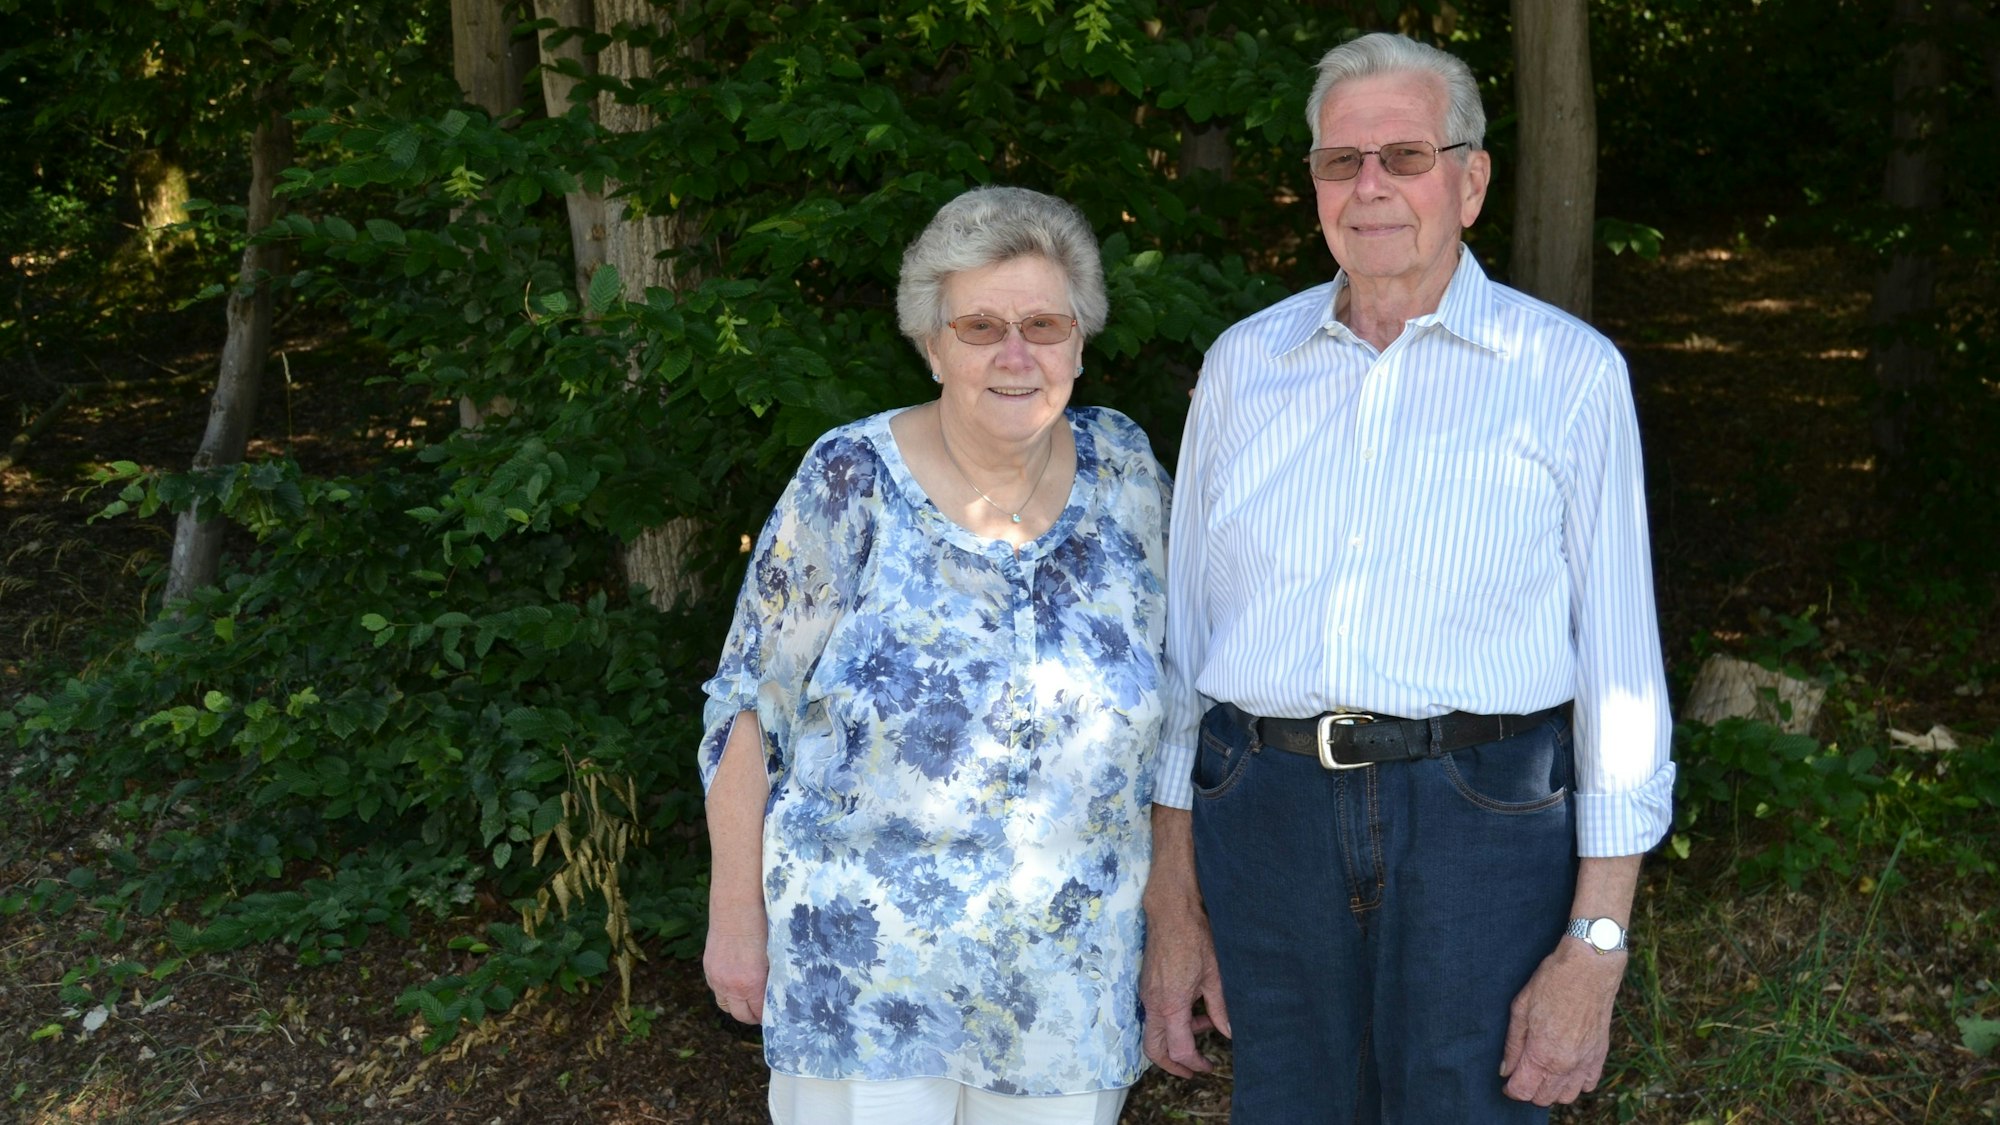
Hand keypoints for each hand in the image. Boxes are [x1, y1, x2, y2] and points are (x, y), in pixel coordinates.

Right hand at [703, 915, 767, 1024]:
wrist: (736, 905)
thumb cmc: (762, 925)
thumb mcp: (774, 954)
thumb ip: (774, 977)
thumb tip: (780, 991)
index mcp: (752, 983)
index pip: (759, 1013)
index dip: (768, 1015)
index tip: (775, 1013)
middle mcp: (731, 985)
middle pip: (741, 1015)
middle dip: (752, 1016)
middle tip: (762, 1011)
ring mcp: (717, 978)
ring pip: (725, 1005)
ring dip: (737, 1006)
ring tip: (749, 999)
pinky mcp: (708, 969)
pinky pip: (716, 990)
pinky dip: (726, 992)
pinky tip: (736, 982)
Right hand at [1140, 892, 1231, 1076]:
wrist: (1171, 910)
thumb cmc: (1193, 938)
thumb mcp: (1215, 977)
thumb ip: (1220, 1009)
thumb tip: (1228, 1033)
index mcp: (1170, 1005)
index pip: (1178, 1049)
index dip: (1193, 1063)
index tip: (1207, 1067)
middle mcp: (1152, 1003)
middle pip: (1153, 1048)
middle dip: (1171, 1064)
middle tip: (1193, 1069)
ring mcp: (1146, 993)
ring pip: (1154, 1031)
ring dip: (1176, 1038)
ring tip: (1204, 1028)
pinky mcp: (1147, 984)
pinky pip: (1155, 1013)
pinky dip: (1172, 1021)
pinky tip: (1194, 1009)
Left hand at [1498, 937, 1626, 1104]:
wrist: (1589, 967)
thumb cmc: (1551, 983)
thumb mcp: (1520, 1009)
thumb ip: (1512, 1045)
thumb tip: (1505, 1070)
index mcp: (1542, 1053)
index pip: (1522, 1091)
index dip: (1510, 1089)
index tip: (1506, 1081)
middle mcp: (1565, 1064)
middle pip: (1543, 1098)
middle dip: (1529, 1090)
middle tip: (1522, 1072)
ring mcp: (1585, 1061)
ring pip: (1566, 1096)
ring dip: (1552, 1090)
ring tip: (1543, 1072)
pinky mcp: (1600, 1054)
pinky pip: (1588, 1084)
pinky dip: (1575, 1083)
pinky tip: (1565, 1068)